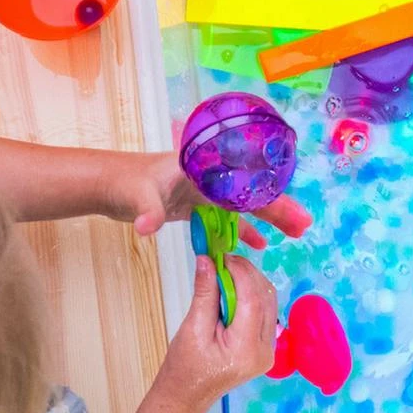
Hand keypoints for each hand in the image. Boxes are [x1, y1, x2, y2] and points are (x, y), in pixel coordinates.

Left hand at [101, 152, 310, 247]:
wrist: (107, 184)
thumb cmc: (124, 182)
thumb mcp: (137, 197)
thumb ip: (146, 211)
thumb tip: (148, 227)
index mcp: (203, 168)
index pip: (245, 184)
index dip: (271, 199)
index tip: (294, 213)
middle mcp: (209, 177)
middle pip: (251, 193)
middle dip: (279, 208)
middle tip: (305, 226)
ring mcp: (203, 191)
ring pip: (243, 206)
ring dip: (268, 218)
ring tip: (295, 233)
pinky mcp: (196, 205)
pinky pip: (226, 218)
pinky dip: (243, 230)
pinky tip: (261, 244)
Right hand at [156, 255, 278, 408]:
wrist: (187, 394)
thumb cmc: (185, 366)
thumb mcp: (192, 328)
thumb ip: (205, 293)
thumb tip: (207, 260)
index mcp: (247, 349)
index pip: (252, 299)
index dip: (240, 272)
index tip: (222, 256)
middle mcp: (265, 350)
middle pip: (265, 298)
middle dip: (246, 273)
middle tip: (222, 260)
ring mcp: (268, 349)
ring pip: (269, 302)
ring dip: (250, 282)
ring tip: (225, 272)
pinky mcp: (264, 346)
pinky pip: (264, 312)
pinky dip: (251, 294)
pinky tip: (233, 289)